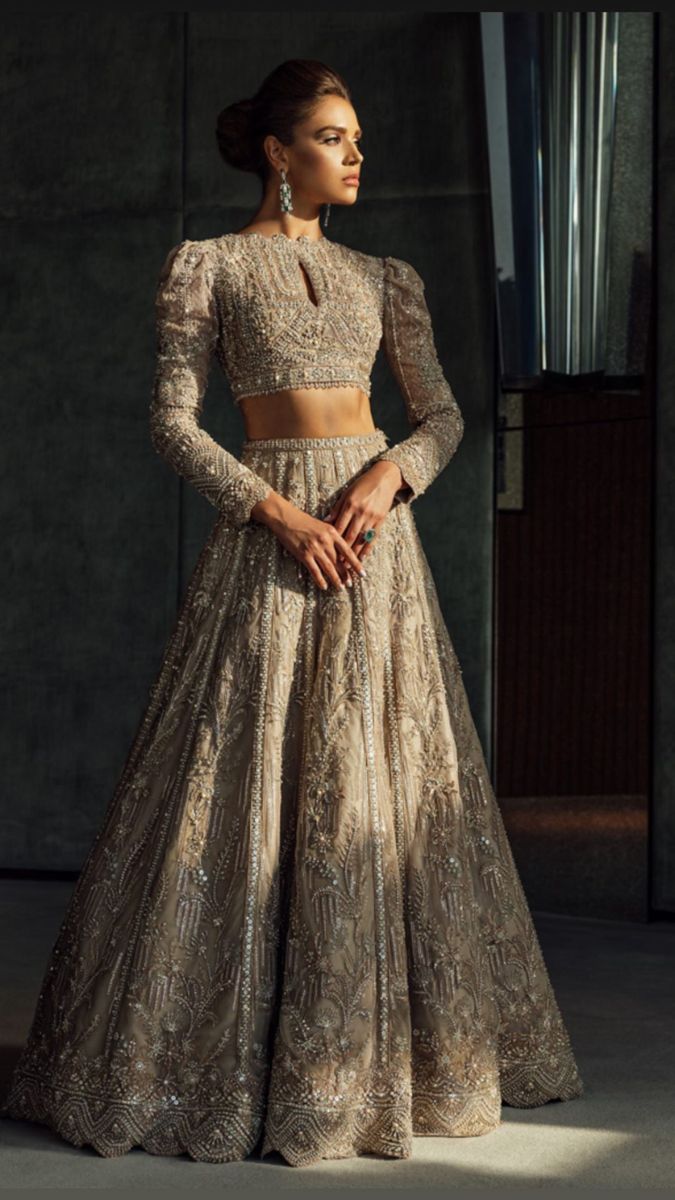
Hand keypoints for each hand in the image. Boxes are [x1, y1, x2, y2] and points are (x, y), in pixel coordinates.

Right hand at [254, 493, 366, 591]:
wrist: (286, 518)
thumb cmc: (304, 521)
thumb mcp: (322, 525)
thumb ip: (332, 536)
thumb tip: (342, 551)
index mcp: (332, 532)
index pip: (348, 551)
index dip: (356, 564)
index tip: (362, 573)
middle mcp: (325, 541)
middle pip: (339, 562)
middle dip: (345, 575)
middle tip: (350, 584)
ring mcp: (314, 548)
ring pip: (329, 568)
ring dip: (335, 580)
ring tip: (340, 588)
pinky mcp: (304, 554)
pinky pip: (314, 570)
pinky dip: (320, 580)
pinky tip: (324, 586)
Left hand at [321, 459, 402, 579]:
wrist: (384, 478)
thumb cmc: (362, 485)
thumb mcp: (347, 494)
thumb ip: (337, 509)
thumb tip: (325, 522)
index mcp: (349, 505)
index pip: (339, 527)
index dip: (332, 541)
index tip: (326, 553)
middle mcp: (360, 512)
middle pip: (349, 537)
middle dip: (342, 553)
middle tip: (336, 566)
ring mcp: (371, 517)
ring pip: (361, 540)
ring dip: (354, 555)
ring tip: (348, 567)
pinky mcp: (381, 520)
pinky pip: (373, 538)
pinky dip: (367, 549)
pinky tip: (362, 558)